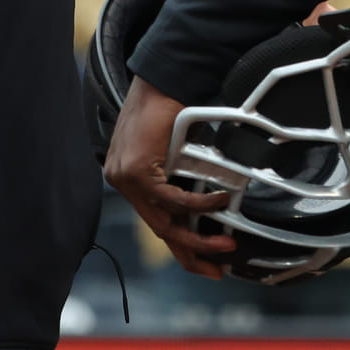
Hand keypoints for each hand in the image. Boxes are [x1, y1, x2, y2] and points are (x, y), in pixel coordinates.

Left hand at [104, 76, 237, 278]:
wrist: (160, 81)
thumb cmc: (170, 111)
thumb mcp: (176, 153)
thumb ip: (182, 179)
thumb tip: (212, 207)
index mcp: (130, 179)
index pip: (156, 222)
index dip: (182, 248)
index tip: (206, 265)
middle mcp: (122, 182)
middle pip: (159, 231)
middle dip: (191, 253)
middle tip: (217, 269)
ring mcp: (126, 178)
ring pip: (165, 222)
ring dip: (199, 237)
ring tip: (226, 244)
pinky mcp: (136, 171)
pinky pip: (172, 199)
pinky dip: (199, 205)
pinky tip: (220, 202)